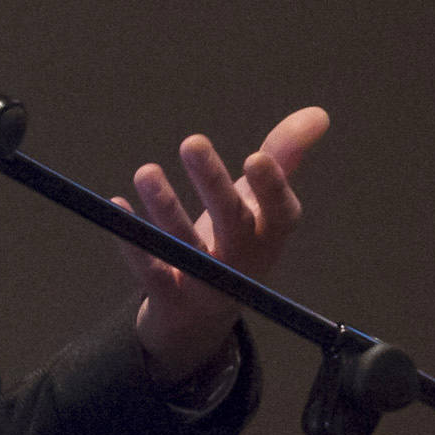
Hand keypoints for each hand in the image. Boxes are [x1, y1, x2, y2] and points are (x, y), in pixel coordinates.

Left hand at [115, 106, 329, 389]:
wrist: (201, 320)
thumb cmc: (235, 243)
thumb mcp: (260, 205)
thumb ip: (285, 157)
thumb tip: (318, 114)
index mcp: (268, 237)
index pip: (280, 215)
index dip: (273, 188)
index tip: (257, 156)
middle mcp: (241, 262)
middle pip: (230, 223)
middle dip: (213, 183)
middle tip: (192, 141)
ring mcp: (204, 284)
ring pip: (185, 245)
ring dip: (165, 208)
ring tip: (145, 171)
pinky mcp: (167, 297)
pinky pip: (149, 270)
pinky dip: (132, 240)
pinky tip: (116, 205)